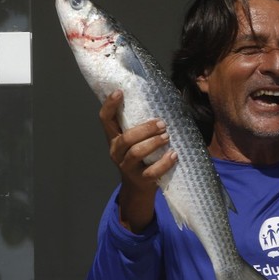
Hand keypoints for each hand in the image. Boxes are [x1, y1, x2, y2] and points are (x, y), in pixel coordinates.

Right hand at [99, 90, 177, 231]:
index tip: (120, 92)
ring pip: (136, 153)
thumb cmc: (140, 156)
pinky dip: (164, 163)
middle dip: (145, 129)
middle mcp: (116, 151)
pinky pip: (151, 171)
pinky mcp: (140, 179)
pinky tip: (173, 155)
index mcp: (113, 138)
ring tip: (166, 137)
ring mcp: (126, 166)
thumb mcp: (135, 139)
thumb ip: (141, 123)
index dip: (110, 105)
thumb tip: (168, 95)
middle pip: (126, 138)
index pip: (105, 119)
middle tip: (162, 124)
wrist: (138, 187)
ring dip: (153, 143)